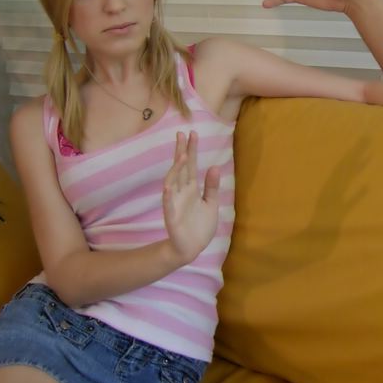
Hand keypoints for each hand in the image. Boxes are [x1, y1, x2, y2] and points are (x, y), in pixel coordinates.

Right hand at [162, 131, 220, 264]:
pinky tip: (167, 185)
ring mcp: (175, 203)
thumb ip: (212, 186)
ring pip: (173, 182)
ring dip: (177, 169)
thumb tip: (214, 166)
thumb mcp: (211, 203)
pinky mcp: (172, 217)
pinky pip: (168, 205)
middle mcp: (182, 192)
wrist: (192, 248)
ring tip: (182, 155)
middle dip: (181, 152)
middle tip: (182, 134)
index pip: (192, 165)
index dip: (192, 150)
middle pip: (181, 169)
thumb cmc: (200, 226)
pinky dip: (168, 195)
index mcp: (192, 189)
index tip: (192, 133)